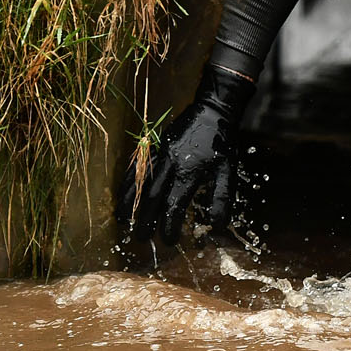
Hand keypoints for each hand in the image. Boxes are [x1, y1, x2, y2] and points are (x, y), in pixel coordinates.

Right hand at [117, 64, 254, 244]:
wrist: (213, 110)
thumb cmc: (222, 142)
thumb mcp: (228, 170)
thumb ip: (221, 198)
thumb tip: (218, 226)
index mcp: (189, 171)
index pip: (174, 205)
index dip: (170, 225)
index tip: (169, 241)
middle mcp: (170, 164)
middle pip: (152, 198)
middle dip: (146, 220)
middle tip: (141, 239)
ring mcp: (159, 154)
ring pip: (139, 182)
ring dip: (130, 204)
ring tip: (122, 222)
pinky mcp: (154, 146)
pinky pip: (136, 167)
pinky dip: (128, 183)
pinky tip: (123, 195)